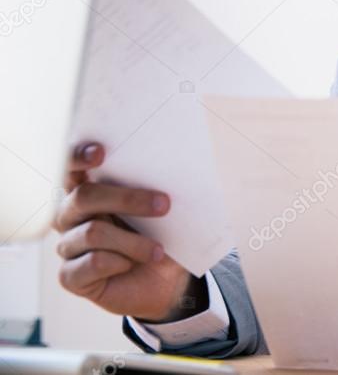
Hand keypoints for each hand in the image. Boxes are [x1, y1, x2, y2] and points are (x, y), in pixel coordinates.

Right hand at [53, 142, 207, 321]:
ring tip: (158, 250)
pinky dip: (121, 263)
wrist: (166, 280)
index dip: (77, 156)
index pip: (70, 166)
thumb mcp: (162, 209)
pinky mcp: (70, 276)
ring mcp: (68, 245)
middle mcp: (71, 215)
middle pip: (84, 196)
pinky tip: (131, 266)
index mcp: (89, 190)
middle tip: (164, 205)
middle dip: (127, 198)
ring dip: (134, 241)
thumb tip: (173, 169)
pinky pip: (93, 263)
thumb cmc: (161, 235)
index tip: (101, 153)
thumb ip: (156, 187)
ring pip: (93, 232)